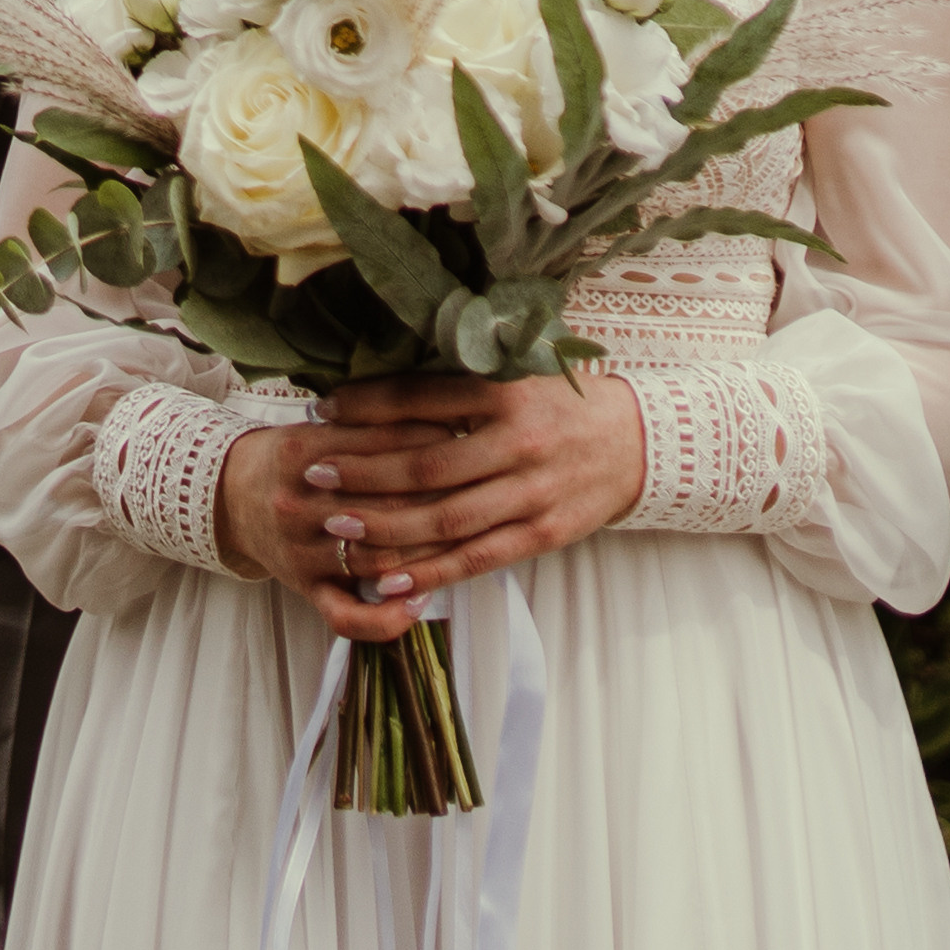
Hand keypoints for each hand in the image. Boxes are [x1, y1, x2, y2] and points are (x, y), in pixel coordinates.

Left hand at [215, 373, 647, 640]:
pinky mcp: (541, 533)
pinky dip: (430, 571)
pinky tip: (387, 578)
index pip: (422, 397)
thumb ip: (461, 376)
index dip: (367, 405)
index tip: (322, 409)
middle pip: (426, 463)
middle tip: (313, 475)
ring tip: (336, 527)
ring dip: (386, 526)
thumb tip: (383, 380)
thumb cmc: (561, 403)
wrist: (636, 443)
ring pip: (446, 517)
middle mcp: (518, 441)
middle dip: (363, 472)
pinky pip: (477, 558)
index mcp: (507, 391)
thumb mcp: (519, 372)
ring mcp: (532, 492)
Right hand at [216, 406, 463, 640]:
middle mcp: (297, 503)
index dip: (428, 441)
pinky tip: (419, 604)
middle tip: (480, 489)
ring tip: (466, 542)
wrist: (231, 495)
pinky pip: (345, 617)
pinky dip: (384, 618)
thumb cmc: (294, 456)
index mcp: (302, 451)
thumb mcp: (320, 425)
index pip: (377, 446)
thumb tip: (448, 415)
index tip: (465, 435)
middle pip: (382, 505)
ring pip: (374, 560)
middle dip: (436, 499)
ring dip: (424, 555)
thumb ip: (372, 420)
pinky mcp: (304, 590)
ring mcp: (300, 552)